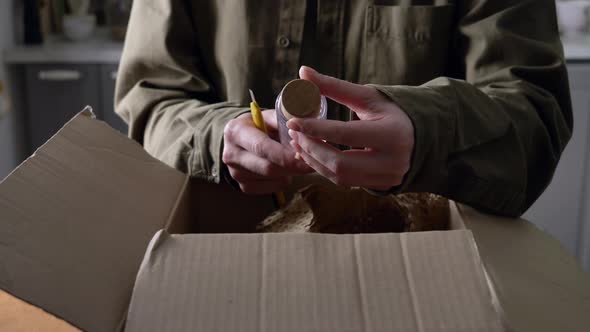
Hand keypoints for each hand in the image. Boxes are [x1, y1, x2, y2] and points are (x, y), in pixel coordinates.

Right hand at [223, 109, 311, 193]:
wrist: (239, 138)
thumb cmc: (258, 124)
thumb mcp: (268, 116)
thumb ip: (284, 122)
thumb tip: (305, 133)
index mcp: (236, 132)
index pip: (262, 147)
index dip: (285, 155)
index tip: (306, 157)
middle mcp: (231, 154)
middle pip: (268, 168)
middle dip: (293, 167)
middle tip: (311, 162)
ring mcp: (236, 173)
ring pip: (272, 179)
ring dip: (290, 172)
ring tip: (296, 160)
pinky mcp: (243, 186)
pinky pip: (272, 188)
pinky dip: (284, 180)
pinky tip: (285, 169)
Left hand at [287, 66, 414, 190]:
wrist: (419, 138)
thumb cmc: (391, 113)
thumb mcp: (367, 97)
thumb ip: (334, 86)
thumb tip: (303, 71)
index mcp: (392, 134)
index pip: (345, 134)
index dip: (315, 129)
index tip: (293, 122)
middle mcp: (392, 161)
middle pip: (340, 162)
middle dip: (311, 148)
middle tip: (294, 134)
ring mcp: (386, 178)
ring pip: (339, 176)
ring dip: (314, 160)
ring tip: (298, 143)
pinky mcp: (378, 187)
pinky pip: (344, 182)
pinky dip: (323, 168)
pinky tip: (311, 155)